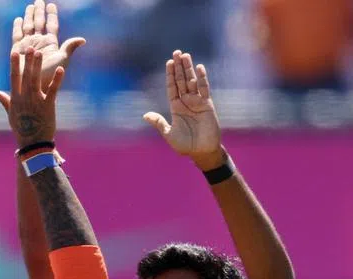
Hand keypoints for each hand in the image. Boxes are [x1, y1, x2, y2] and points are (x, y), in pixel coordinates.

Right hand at [0, 48, 64, 147]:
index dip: (14, 65)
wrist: (33, 144)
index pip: (13, 79)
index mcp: (15, 99)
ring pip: (36, 81)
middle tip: (30, 47)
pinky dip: (56, 80)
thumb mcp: (11, 114)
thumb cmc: (22, 129)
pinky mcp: (48, 106)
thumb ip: (3, 100)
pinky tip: (61, 70)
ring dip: (38, 67)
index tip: (14, 52)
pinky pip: (52, 91)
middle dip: (27, 62)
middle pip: (25, 76)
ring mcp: (36, 102)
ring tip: (39, 54)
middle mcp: (24, 99)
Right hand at [12, 1, 84, 88]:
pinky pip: (17, 36)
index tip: (51, 5)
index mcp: (50, 43)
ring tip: (30, 6)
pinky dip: (17, 27)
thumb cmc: (50, 76)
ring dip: (29, 16)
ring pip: (28, 26)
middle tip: (39, 0)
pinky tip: (18, 19)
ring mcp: (28, 45)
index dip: (51, 15)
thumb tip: (83, 39)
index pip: (52, 25)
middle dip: (39, 12)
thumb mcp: (62, 60)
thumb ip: (69, 48)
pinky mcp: (17, 50)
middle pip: (39, 23)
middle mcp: (39, 43)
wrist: (34, 87)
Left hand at [143, 50, 223, 168]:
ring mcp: (197, 102)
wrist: (202, 152)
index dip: (170, 75)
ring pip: (192, 81)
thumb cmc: (185, 145)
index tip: (169, 62)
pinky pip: (204, 88)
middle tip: (177, 52)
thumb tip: (145, 115)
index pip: (172, 87)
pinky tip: (199, 68)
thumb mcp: (169, 134)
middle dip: (179, 67)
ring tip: (185, 55)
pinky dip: (202, 78)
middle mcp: (186, 102)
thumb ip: (159, 123)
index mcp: (176, 107)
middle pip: (182, 80)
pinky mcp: (207, 104)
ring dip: (189, 68)